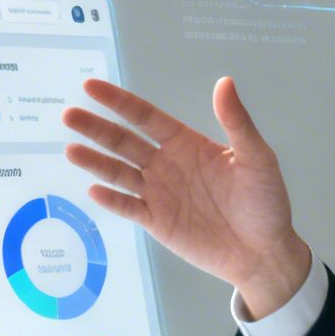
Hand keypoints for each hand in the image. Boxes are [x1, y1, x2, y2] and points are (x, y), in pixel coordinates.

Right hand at [64, 77, 311, 316]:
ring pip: (119, 172)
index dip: (119, 102)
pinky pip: (128, 208)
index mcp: (187, 144)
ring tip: (70, 149)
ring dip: (95, 161)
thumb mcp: (257, 159)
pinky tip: (93, 190)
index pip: (145, 117)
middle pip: (124, 141)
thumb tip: (225, 82)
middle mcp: (167, 164)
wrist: (264, 253)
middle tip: (69, 114)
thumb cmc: (265, 203)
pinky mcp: (157, 222)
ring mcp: (159, 194)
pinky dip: (111, 200)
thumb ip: (237, 123)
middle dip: (96, 128)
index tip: (92, 87)